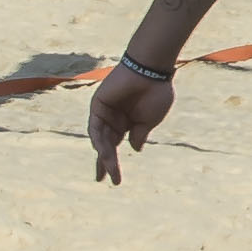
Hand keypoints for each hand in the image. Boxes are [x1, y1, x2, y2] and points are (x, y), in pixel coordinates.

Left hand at [89, 59, 172, 182]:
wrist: (151, 70)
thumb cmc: (156, 92)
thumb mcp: (150, 120)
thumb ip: (140, 134)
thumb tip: (134, 149)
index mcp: (128, 123)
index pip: (118, 146)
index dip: (115, 163)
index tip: (116, 180)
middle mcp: (114, 119)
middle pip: (106, 146)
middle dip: (105, 163)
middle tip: (102, 180)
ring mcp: (105, 112)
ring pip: (101, 139)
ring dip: (105, 155)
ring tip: (109, 170)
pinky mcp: (98, 105)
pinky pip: (95, 127)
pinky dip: (99, 140)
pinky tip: (103, 152)